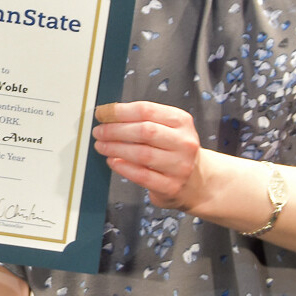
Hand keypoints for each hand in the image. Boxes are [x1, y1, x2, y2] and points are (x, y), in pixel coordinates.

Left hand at [92, 101, 206, 208]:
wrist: (197, 181)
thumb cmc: (174, 150)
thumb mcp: (168, 128)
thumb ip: (143, 119)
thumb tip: (108, 115)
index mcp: (181, 121)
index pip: (146, 110)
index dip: (119, 111)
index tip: (101, 113)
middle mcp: (184, 142)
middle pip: (144, 131)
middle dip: (115, 130)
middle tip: (98, 132)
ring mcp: (180, 166)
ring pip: (142, 154)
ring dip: (115, 148)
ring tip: (101, 146)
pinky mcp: (171, 186)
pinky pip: (142, 176)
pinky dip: (123, 167)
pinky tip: (112, 161)